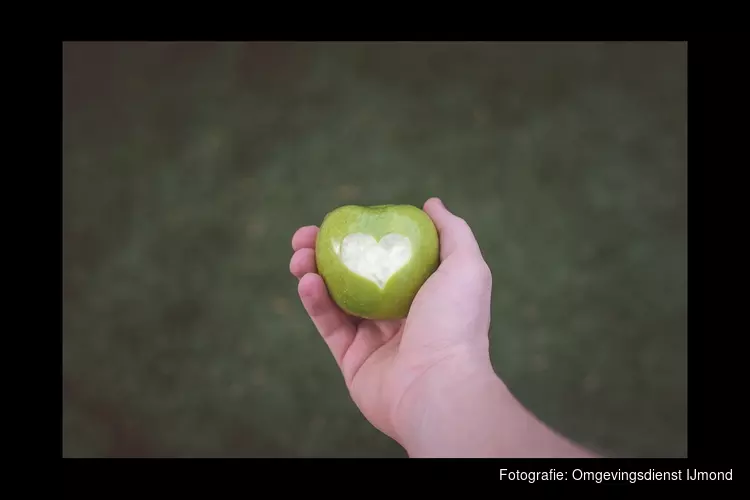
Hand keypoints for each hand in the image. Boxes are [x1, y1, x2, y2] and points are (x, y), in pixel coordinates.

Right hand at [289, 198, 494, 449]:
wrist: (437, 386)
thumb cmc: (454, 323)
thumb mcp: (465, 266)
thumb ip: (452, 231)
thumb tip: (431, 203)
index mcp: (424, 291)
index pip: (387, 255)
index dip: (362, 235)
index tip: (342, 219)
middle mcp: (399, 313)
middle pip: (356, 274)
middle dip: (327, 252)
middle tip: (305, 236)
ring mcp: (374, 338)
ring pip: (336, 298)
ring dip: (313, 272)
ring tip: (299, 255)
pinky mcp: (352, 360)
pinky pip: (329, 325)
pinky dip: (315, 302)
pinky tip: (306, 281)